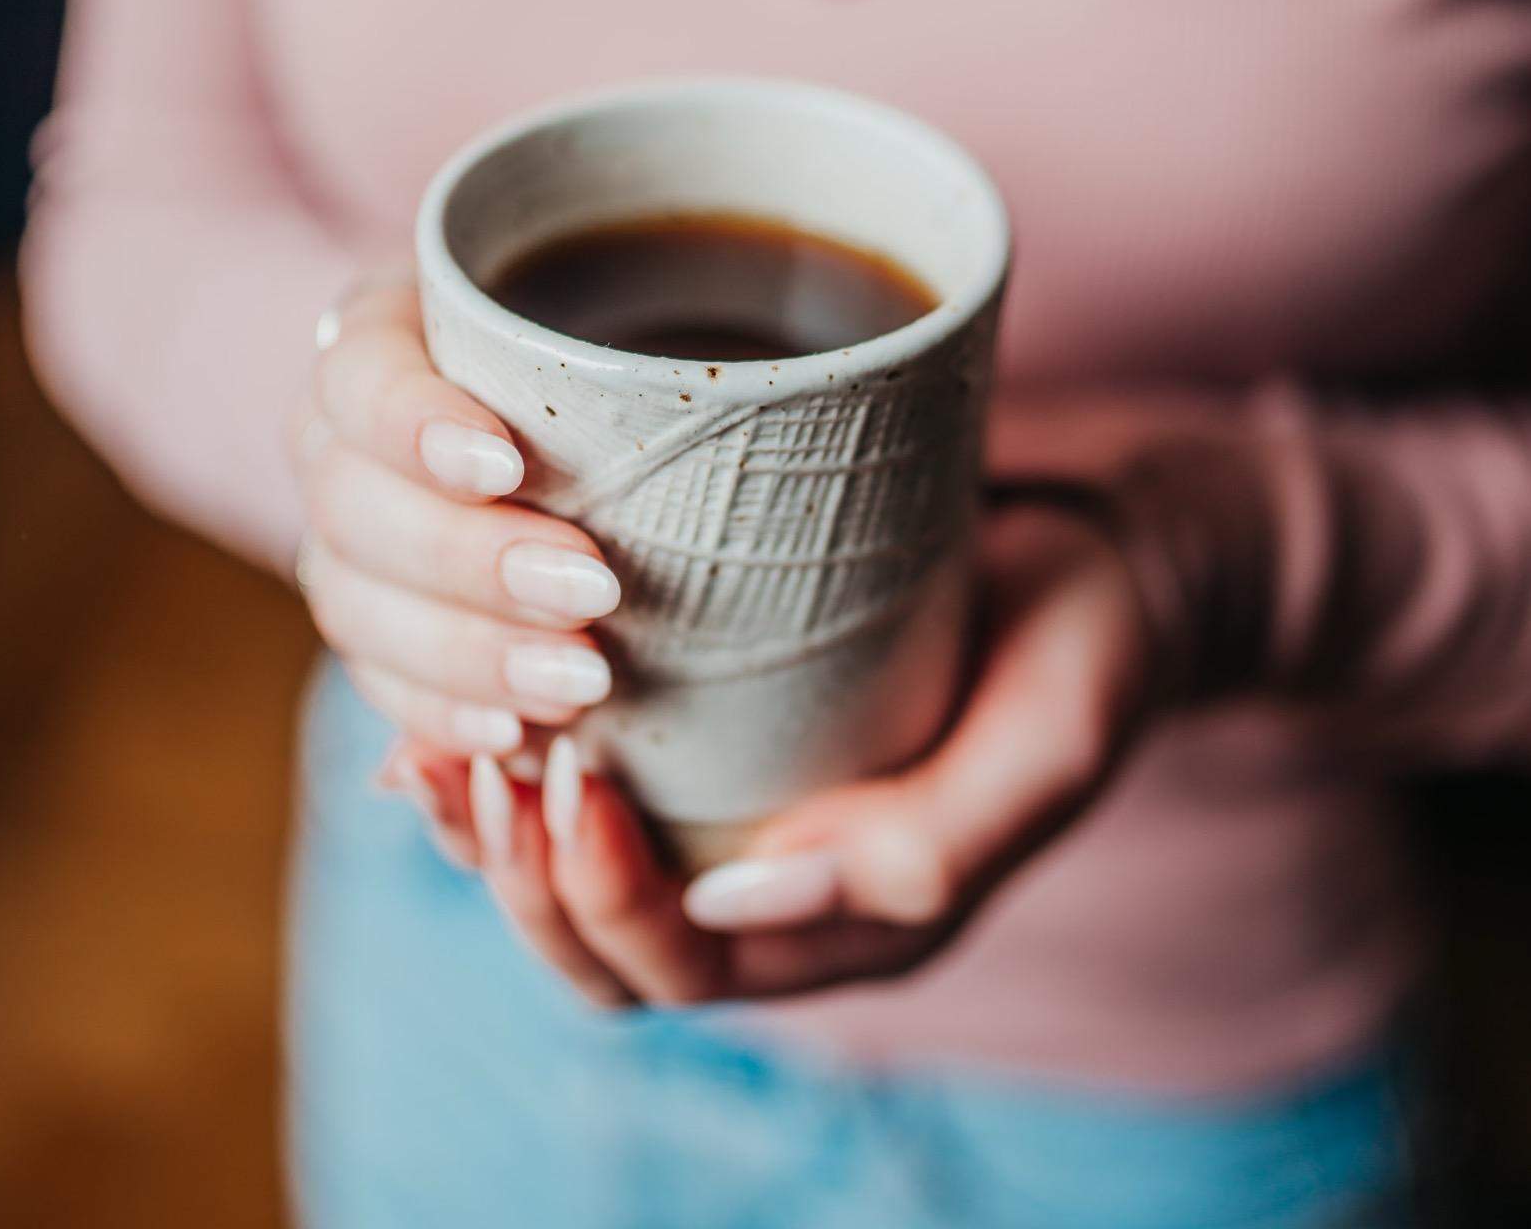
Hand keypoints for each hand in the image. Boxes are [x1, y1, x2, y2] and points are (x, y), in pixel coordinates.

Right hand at [289, 274, 622, 806]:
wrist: (607, 423)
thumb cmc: (633, 336)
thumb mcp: (635, 300)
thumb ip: (671, 293)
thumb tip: (757, 307)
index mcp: (384, 337)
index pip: (359, 375)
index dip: (411, 422)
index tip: (507, 465)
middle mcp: (340, 440)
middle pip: (351, 506)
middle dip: (469, 558)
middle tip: (594, 589)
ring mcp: (347, 542)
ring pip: (355, 606)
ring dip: (469, 653)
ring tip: (584, 680)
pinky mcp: (378, 629)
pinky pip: (381, 683)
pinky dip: (445, 712)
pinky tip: (518, 732)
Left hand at [435, 505, 1152, 1007]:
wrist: (1091, 562)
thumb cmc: (1079, 650)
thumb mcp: (1045, 747)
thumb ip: (929, 847)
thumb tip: (740, 902)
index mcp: (849, 925)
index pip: (682, 968)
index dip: (605, 897)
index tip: (574, 772)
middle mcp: (773, 893)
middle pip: (599, 948)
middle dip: (525, 874)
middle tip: (491, 758)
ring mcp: (734, 821)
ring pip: (569, 880)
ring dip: (489, 831)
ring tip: (439, 745)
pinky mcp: (713, 742)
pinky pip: (584, 789)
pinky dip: (503, 763)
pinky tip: (452, 705)